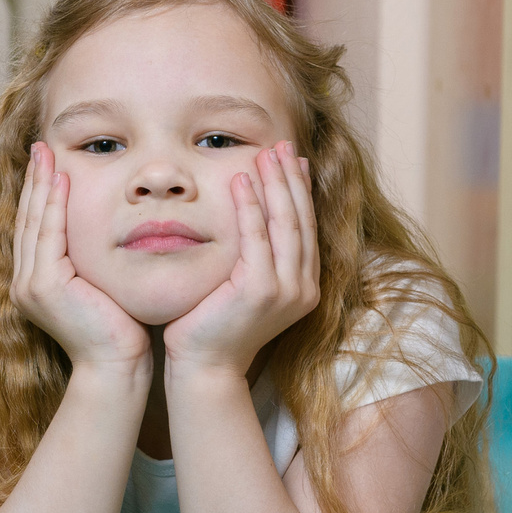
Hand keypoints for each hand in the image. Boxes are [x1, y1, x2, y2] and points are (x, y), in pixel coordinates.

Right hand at [11, 142, 149, 370]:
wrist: (116, 366)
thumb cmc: (120, 330)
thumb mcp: (101, 286)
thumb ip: (93, 260)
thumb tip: (107, 230)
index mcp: (36, 283)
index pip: (35, 228)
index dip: (39, 194)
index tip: (48, 163)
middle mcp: (24, 283)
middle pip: (27, 219)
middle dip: (35, 181)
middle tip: (41, 146)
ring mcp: (30, 285)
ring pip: (34, 222)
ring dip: (41, 185)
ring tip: (47, 153)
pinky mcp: (44, 286)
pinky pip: (48, 235)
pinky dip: (53, 206)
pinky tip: (61, 180)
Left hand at [163, 143, 319, 377]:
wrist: (205, 368)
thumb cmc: (214, 326)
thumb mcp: (243, 285)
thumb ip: (255, 255)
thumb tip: (252, 216)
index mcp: (304, 287)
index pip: (306, 227)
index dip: (301, 190)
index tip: (293, 159)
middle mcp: (303, 288)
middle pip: (301, 220)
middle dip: (291, 178)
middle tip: (282, 144)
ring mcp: (286, 291)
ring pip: (285, 224)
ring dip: (275, 184)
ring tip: (264, 153)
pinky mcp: (261, 291)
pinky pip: (257, 238)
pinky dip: (250, 206)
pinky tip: (241, 181)